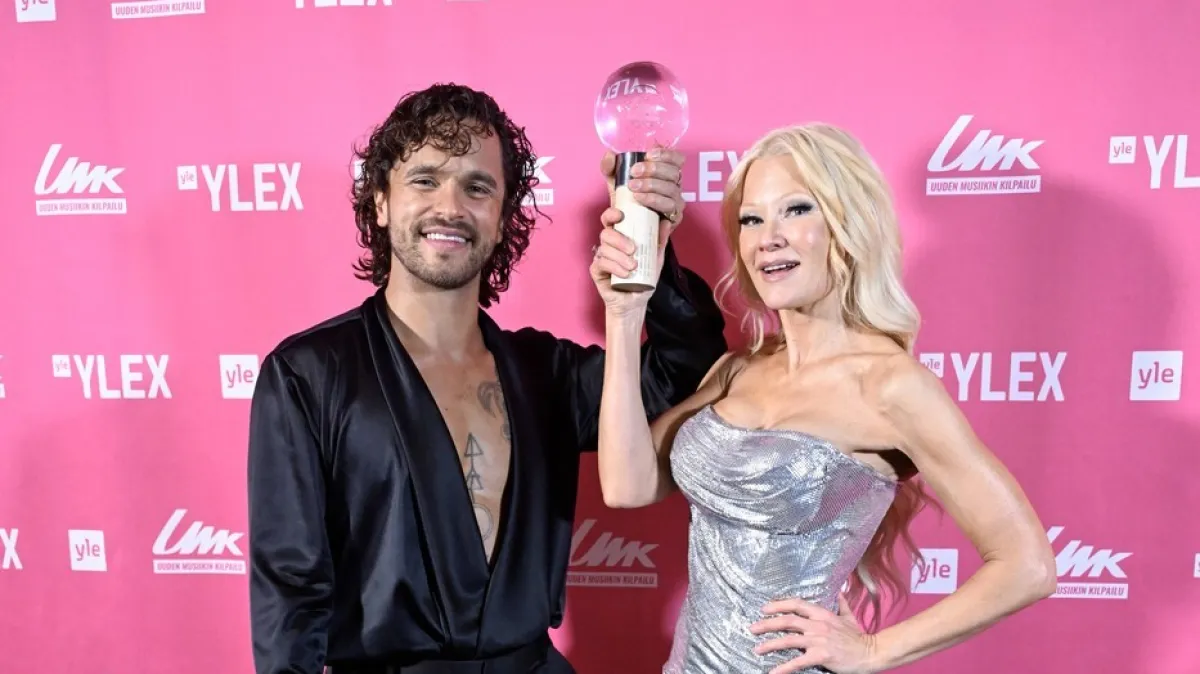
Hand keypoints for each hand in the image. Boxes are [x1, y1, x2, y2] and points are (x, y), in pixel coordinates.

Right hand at [591, 148, 685, 315]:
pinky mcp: (596, 270)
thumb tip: (666, 221)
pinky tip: (625, 273)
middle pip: (606, 232)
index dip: (612, 213)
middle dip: (619, 239)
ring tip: (633, 266)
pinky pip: (601, 263)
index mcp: (620, 236)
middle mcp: (608, 244)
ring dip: (619, 256)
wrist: (635, 301)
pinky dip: (614, 267)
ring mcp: (601, 257)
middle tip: (633, 249)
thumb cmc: (643, 278)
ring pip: (604, 248)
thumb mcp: (655, 258)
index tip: (621, 214)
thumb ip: (659, 241)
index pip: (611, 219)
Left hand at [600, 147, 685, 238]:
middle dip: (653, 169)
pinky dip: (654, 200)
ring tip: (633, 186)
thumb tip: (610, 155)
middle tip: (634, 171)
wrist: (625, 224)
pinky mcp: (674, 217)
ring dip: (652, 185)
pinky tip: (639, 198)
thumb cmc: (626, 197)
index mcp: (666, 172)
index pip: (677, 158)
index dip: (666, 154)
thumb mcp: (616, 180)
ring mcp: (676, 201)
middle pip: (673, 173)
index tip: (648, 155)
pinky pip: (668, 206)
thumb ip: (611, 166)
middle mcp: (675, 185)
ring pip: (672, 189)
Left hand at [749, 594, 879, 673]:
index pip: (795, 604)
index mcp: (822, 614)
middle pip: (787, 621)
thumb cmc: (858, 637)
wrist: (871, 653)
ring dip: (770, 644)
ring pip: (788, 640)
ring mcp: (819, 640)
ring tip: (757, 648)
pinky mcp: (821, 655)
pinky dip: (784, 667)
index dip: (778, 605)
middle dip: (767, 623)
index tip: (764, 608)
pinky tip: (773, 672)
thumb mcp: (849, 617)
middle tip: (752, 628)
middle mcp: (817, 624)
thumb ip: (842, 604)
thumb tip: (841, 591)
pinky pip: (798, 662)